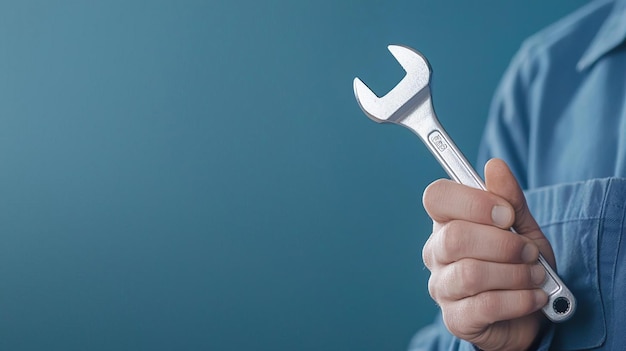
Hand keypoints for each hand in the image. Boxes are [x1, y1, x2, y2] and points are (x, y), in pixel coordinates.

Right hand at [421, 158, 555, 349]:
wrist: (529, 314)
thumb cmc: (518, 264)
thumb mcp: (522, 227)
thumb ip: (509, 199)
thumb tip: (494, 166)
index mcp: (446, 222)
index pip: (436, 197)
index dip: (473, 202)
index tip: (505, 214)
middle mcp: (436, 253)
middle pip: (455, 237)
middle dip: (504, 243)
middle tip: (529, 250)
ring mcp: (442, 288)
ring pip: (471, 273)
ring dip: (515, 274)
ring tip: (536, 276)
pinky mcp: (456, 319)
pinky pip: (485, 306)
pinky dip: (519, 300)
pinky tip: (534, 298)